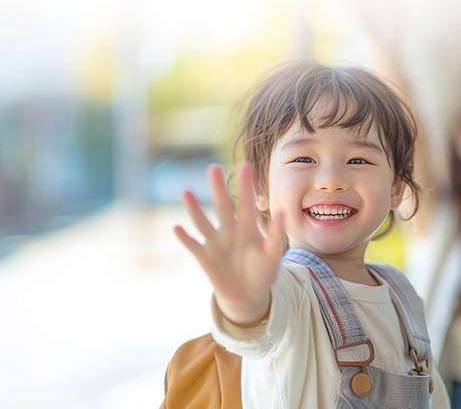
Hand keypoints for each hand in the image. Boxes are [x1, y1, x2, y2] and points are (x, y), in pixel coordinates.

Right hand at [175, 163, 288, 325]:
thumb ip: (276, 234)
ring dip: (194, 208)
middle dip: (218, 188)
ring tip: (186, 192)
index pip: (247, 203)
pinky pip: (193, 245)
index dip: (246, 186)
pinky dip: (185, 238)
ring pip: (204, 222)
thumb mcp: (272, 255)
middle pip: (223, 206)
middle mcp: (230, 230)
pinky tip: (177, 227)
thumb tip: (283, 212)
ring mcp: (215, 242)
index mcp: (248, 227)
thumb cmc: (263, 271)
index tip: (245, 165)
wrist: (248, 294)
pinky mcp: (205, 257)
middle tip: (213, 168)